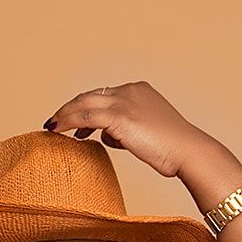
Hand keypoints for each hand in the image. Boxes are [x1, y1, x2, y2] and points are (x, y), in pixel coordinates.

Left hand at [42, 80, 214, 179]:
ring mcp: (124, 101)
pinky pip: (85, 116)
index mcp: (139, 90)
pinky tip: (57, 130)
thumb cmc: (174, 150)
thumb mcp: (149, 134)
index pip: (104, 96)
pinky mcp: (120, 116)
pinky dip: (67, 121)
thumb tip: (110, 135)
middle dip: (71, 109)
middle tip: (56, 123)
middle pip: (90, 95)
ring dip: (64, 115)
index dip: (87, 108)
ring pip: (83, 103)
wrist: (189, 151)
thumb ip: (127, 130)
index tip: (76, 124)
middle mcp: (130, 90)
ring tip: (53, 127)